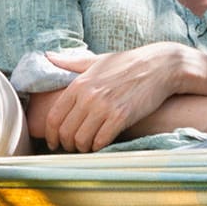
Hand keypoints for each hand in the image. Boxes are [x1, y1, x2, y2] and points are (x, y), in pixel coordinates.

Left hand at [37, 45, 183, 152]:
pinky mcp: (121, 116)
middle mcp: (89, 96)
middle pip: (65, 131)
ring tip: (85, 148)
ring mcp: (105, 107)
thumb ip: (70, 62)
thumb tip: (47, 57)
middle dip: (66, 144)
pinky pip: (101, 141)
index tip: (53, 142)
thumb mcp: (96, 61)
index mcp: (79, 84)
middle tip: (70, 148)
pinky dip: (98, 147)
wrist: (159, 66)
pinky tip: (100, 145)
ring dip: (81, 148)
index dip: (51, 134)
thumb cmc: (127, 64)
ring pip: (81, 139)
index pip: (54, 116)